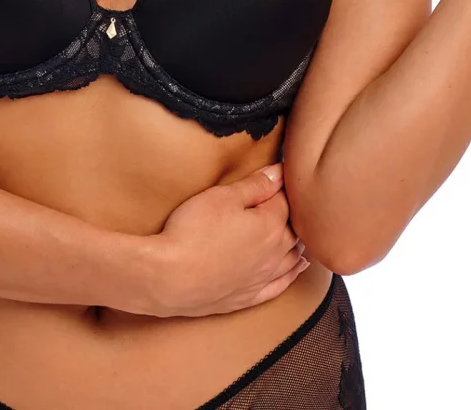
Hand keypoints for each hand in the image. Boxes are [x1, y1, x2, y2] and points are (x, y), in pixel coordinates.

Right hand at [148, 164, 309, 317]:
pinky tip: (299, 267)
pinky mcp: (248, 297)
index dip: (282, 187)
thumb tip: (280, 172)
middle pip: (294, 230)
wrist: (169, 278)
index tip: (280, 176)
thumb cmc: (193, 232)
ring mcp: (262, 278)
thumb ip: (255, 185)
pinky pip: (281, 285)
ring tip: (300, 230)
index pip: (286, 201)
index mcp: (270, 225)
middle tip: (288, 200)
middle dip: (294, 215)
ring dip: (298, 243)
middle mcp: (274, 254)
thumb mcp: (222, 196)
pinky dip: (293, 274)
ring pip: (292, 259)